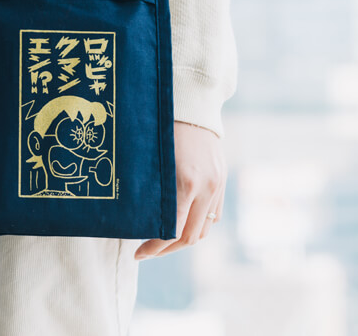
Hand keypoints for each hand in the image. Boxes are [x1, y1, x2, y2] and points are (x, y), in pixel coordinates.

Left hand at [134, 121, 226, 259]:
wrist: (193, 105)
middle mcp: (206, 188)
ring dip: (183, 240)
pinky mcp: (222, 181)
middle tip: (146, 252)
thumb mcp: (153, 159)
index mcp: (186, 182)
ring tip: (162, 241)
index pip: (173, 230)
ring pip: (204, 230)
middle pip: (190, 236)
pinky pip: (213, 215)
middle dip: (167, 249)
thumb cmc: (164, 128)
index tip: (138, 253)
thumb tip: (136, 218)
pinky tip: (180, 224)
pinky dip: (198, 225)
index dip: (155, 247)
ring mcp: (217, 186)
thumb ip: (151, 190)